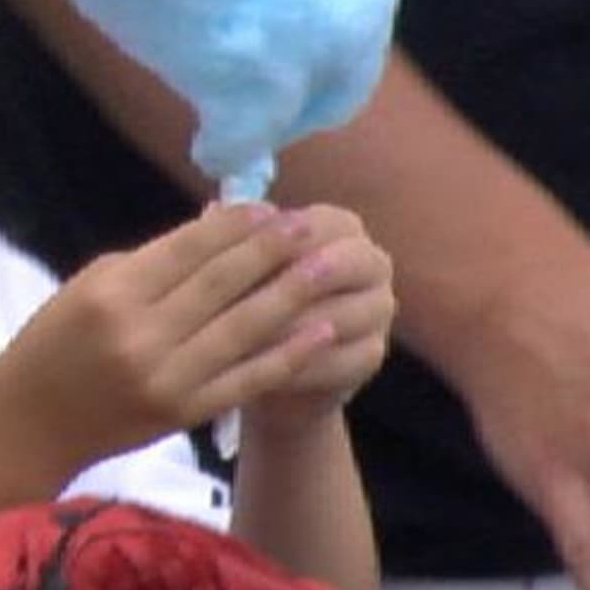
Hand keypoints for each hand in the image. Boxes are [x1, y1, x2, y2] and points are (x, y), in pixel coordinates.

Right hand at [0, 203, 358, 472]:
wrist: (28, 424)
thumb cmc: (55, 343)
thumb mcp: (90, 286)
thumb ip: (154, 261)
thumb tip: (221, 228)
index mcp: (113, 292)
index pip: (189, 249)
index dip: (236, 227)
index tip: (272, 209)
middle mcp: (140, 334)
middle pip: (222, 284)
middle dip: (272, 252)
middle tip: (311, 228)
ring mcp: (165, 378)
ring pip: (242, 329)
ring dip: (291, 297)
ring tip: (327, 270)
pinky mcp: (183, 414)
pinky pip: (245, 380)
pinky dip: (287, 356)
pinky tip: (320, 333)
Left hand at [238, 206, 394, 426]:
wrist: (271, 362)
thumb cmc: (250, 297)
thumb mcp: (238, 265)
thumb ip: (231, 238)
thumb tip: (210, 214)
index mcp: (342, 226)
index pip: (319, 224)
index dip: (278, 242)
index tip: (233, 259)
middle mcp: (373, 262)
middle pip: (340, 267)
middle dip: (291, 286)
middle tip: (242, 303)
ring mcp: (379, 309)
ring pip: (337, 317)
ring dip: (288, 331)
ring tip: (241, 344)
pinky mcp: (373, 354)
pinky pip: (339, 361)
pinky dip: (297, 369)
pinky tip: (260, 375)